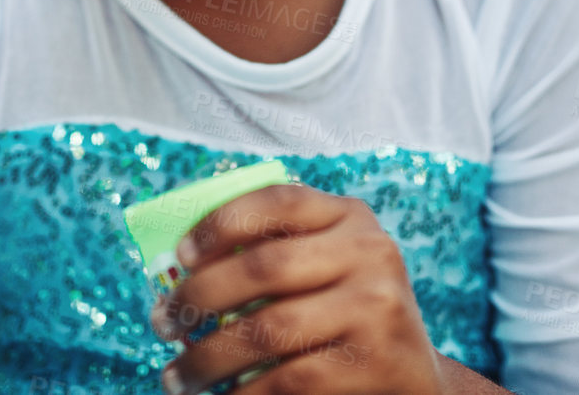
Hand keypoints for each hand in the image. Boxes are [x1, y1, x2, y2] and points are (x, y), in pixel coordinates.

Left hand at [149, 183, 444, 394]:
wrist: (417, 379)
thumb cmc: (347, 318)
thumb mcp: (329, 269)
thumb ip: (276, 256)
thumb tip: (179, 271)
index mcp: (351, 218)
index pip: (279, 200)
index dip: (221, 222)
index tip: (180, 255)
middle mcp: (370, 252)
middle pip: (264, 267)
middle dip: (197, 297)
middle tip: (161, 324)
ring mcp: (376, 307)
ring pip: (268, 330)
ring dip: (207, 358)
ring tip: (177, 377)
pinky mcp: (373, 363)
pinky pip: (287, 380)